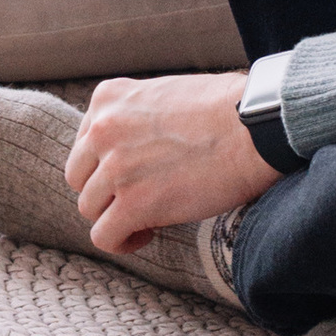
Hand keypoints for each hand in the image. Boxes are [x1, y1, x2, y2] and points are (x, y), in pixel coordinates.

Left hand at [68, 71, 275, 258]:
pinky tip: (145, 235)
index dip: (107, 165)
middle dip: (105, 191)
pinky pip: (104, 236)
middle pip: (79, 177)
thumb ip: (138, 116)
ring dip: (115, 216)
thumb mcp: (166, 92)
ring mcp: (115, 167)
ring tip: (148, 217)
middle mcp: (102, 129)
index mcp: (108, 98)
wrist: (256, 127)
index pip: (85, 143)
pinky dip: (121, 242)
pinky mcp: (134, 203)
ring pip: (89, 208)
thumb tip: (136, 147)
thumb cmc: (228, 108)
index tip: (135, 173)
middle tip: (139, 197)